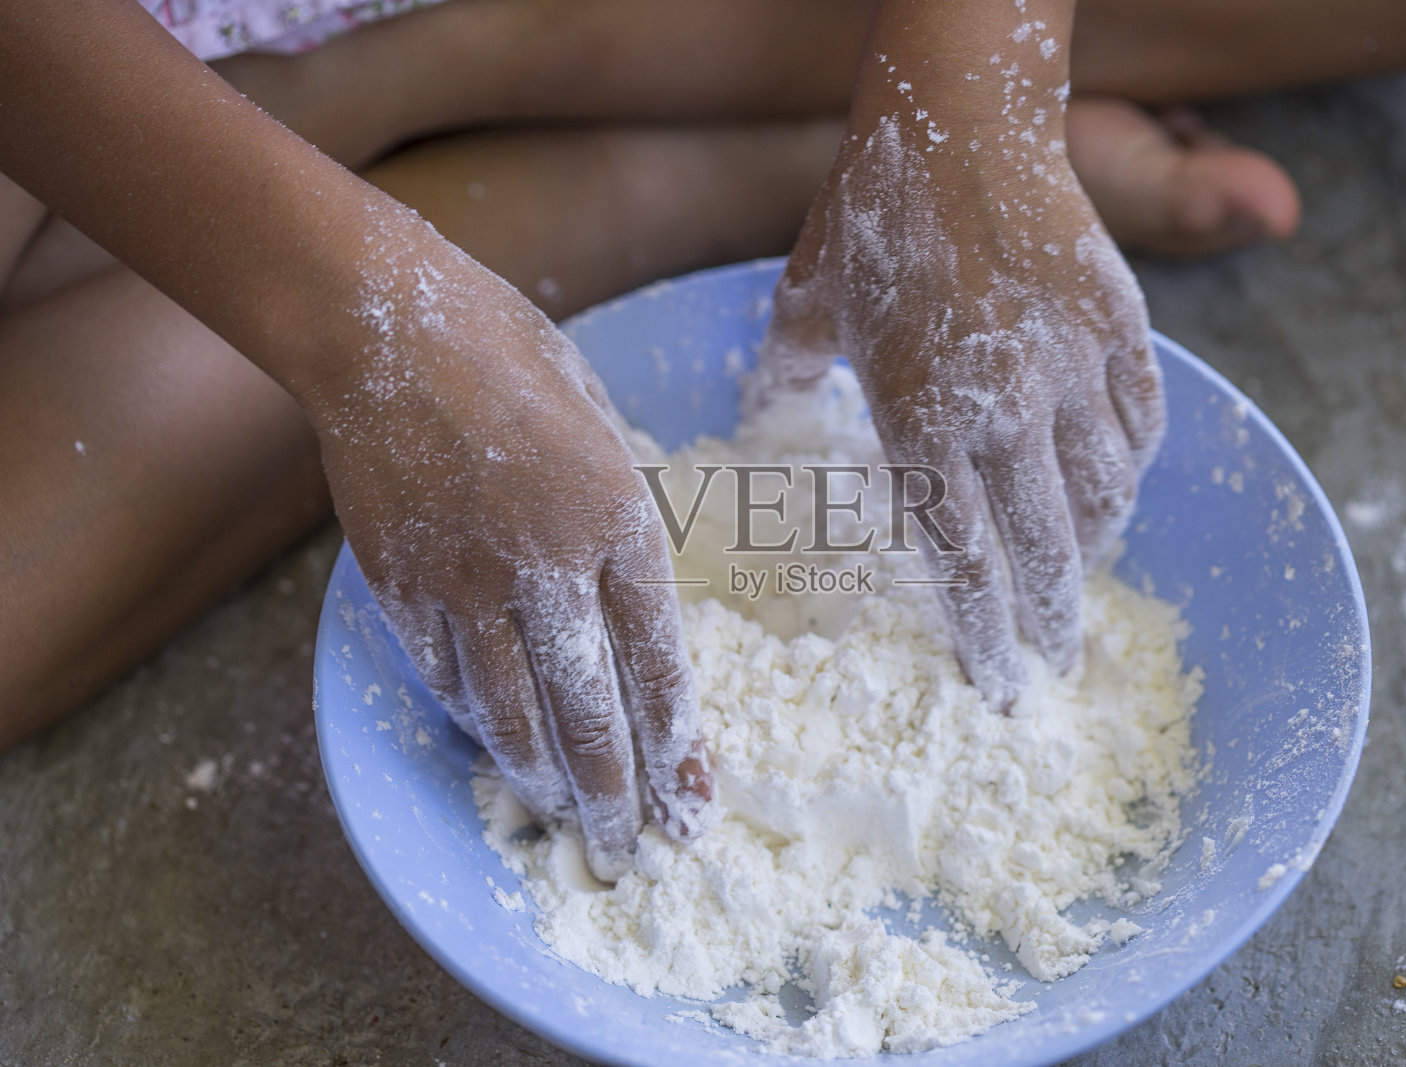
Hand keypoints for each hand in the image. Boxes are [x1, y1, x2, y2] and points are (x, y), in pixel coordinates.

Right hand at [304, 225, 713, 880]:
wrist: (385, 324)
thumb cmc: (512, 357)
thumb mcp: (605, 426)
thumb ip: (623, 523)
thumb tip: (634, 607)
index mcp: (615, 518)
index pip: (656, 662)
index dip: (677, 744)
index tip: (692, 801)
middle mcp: (545, 564)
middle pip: (587, 711)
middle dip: (615, 794)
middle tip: (631, 852)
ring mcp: (463, 580)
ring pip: (510, 713)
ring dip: (545, 781)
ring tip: (569, 824)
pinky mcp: (398, 583)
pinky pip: (446, 679)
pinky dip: (477, 723)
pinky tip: (500, 751)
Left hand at [756, 31, 1164, 707]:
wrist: (960, 123)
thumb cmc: (873, 217)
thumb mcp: (808, 303)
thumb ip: (785, 373)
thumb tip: (764, 410)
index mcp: (922, 422)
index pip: (965, 560)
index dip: (985, 632)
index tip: (1002, 684)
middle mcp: (1006, 412)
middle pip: (1043, 549)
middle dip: (1053, 619)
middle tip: (1059, 663)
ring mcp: (1073, 372)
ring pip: (1103, 496)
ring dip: (1094, 551)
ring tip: (1083, 577)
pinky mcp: (1120, 331)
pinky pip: (1140, 428)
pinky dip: (1132, 470)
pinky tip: (1118, 487)